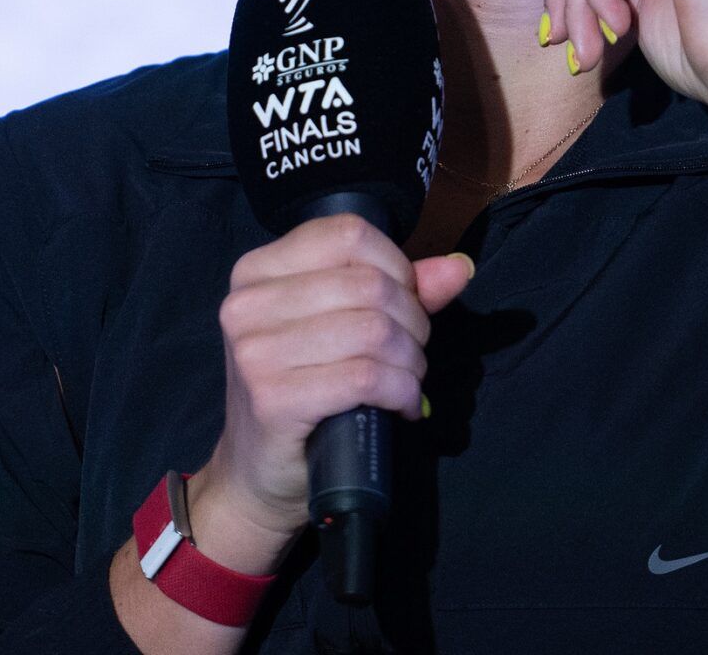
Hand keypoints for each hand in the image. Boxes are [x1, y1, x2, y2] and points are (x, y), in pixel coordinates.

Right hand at [202, 214, 472, 540]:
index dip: (396, 267)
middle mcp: (247, 303)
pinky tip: (402, 406)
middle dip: (413, 322)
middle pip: (370, 284)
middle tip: (411, 354)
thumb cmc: (305, 390)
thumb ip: (401, 289)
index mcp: (258, 270)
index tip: (404, 304)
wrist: (259, 473)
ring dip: (411, 361)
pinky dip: (401, 391)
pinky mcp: (273, 398)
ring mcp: (255, 351)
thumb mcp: (345, 326)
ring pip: (374, 330)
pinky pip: (366, 377)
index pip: (350, 234)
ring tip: (406, 380)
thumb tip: (460, 266)